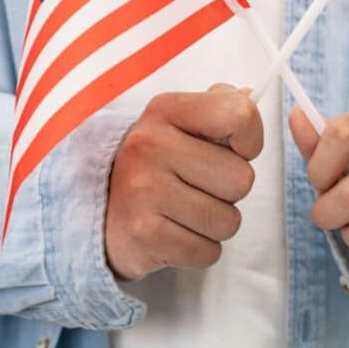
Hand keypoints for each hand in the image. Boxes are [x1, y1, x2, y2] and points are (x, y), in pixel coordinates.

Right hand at [105, 84, 262, 280]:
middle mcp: (151, 145)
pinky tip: (175, 233)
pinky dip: (200, 249)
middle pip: (242, 178)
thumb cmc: (155, 163)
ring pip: (229, 221)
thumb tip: (251, 96)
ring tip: (185, 211)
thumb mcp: (179, 123)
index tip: (233, 150)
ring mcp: (144, 190)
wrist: (98, 208)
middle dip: (229, 191)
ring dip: (216, 223)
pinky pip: (209, 252)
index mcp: (166, 110)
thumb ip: (218, 107)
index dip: (250, 140)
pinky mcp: (144, 234)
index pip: (239, 115)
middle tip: (198, 187)